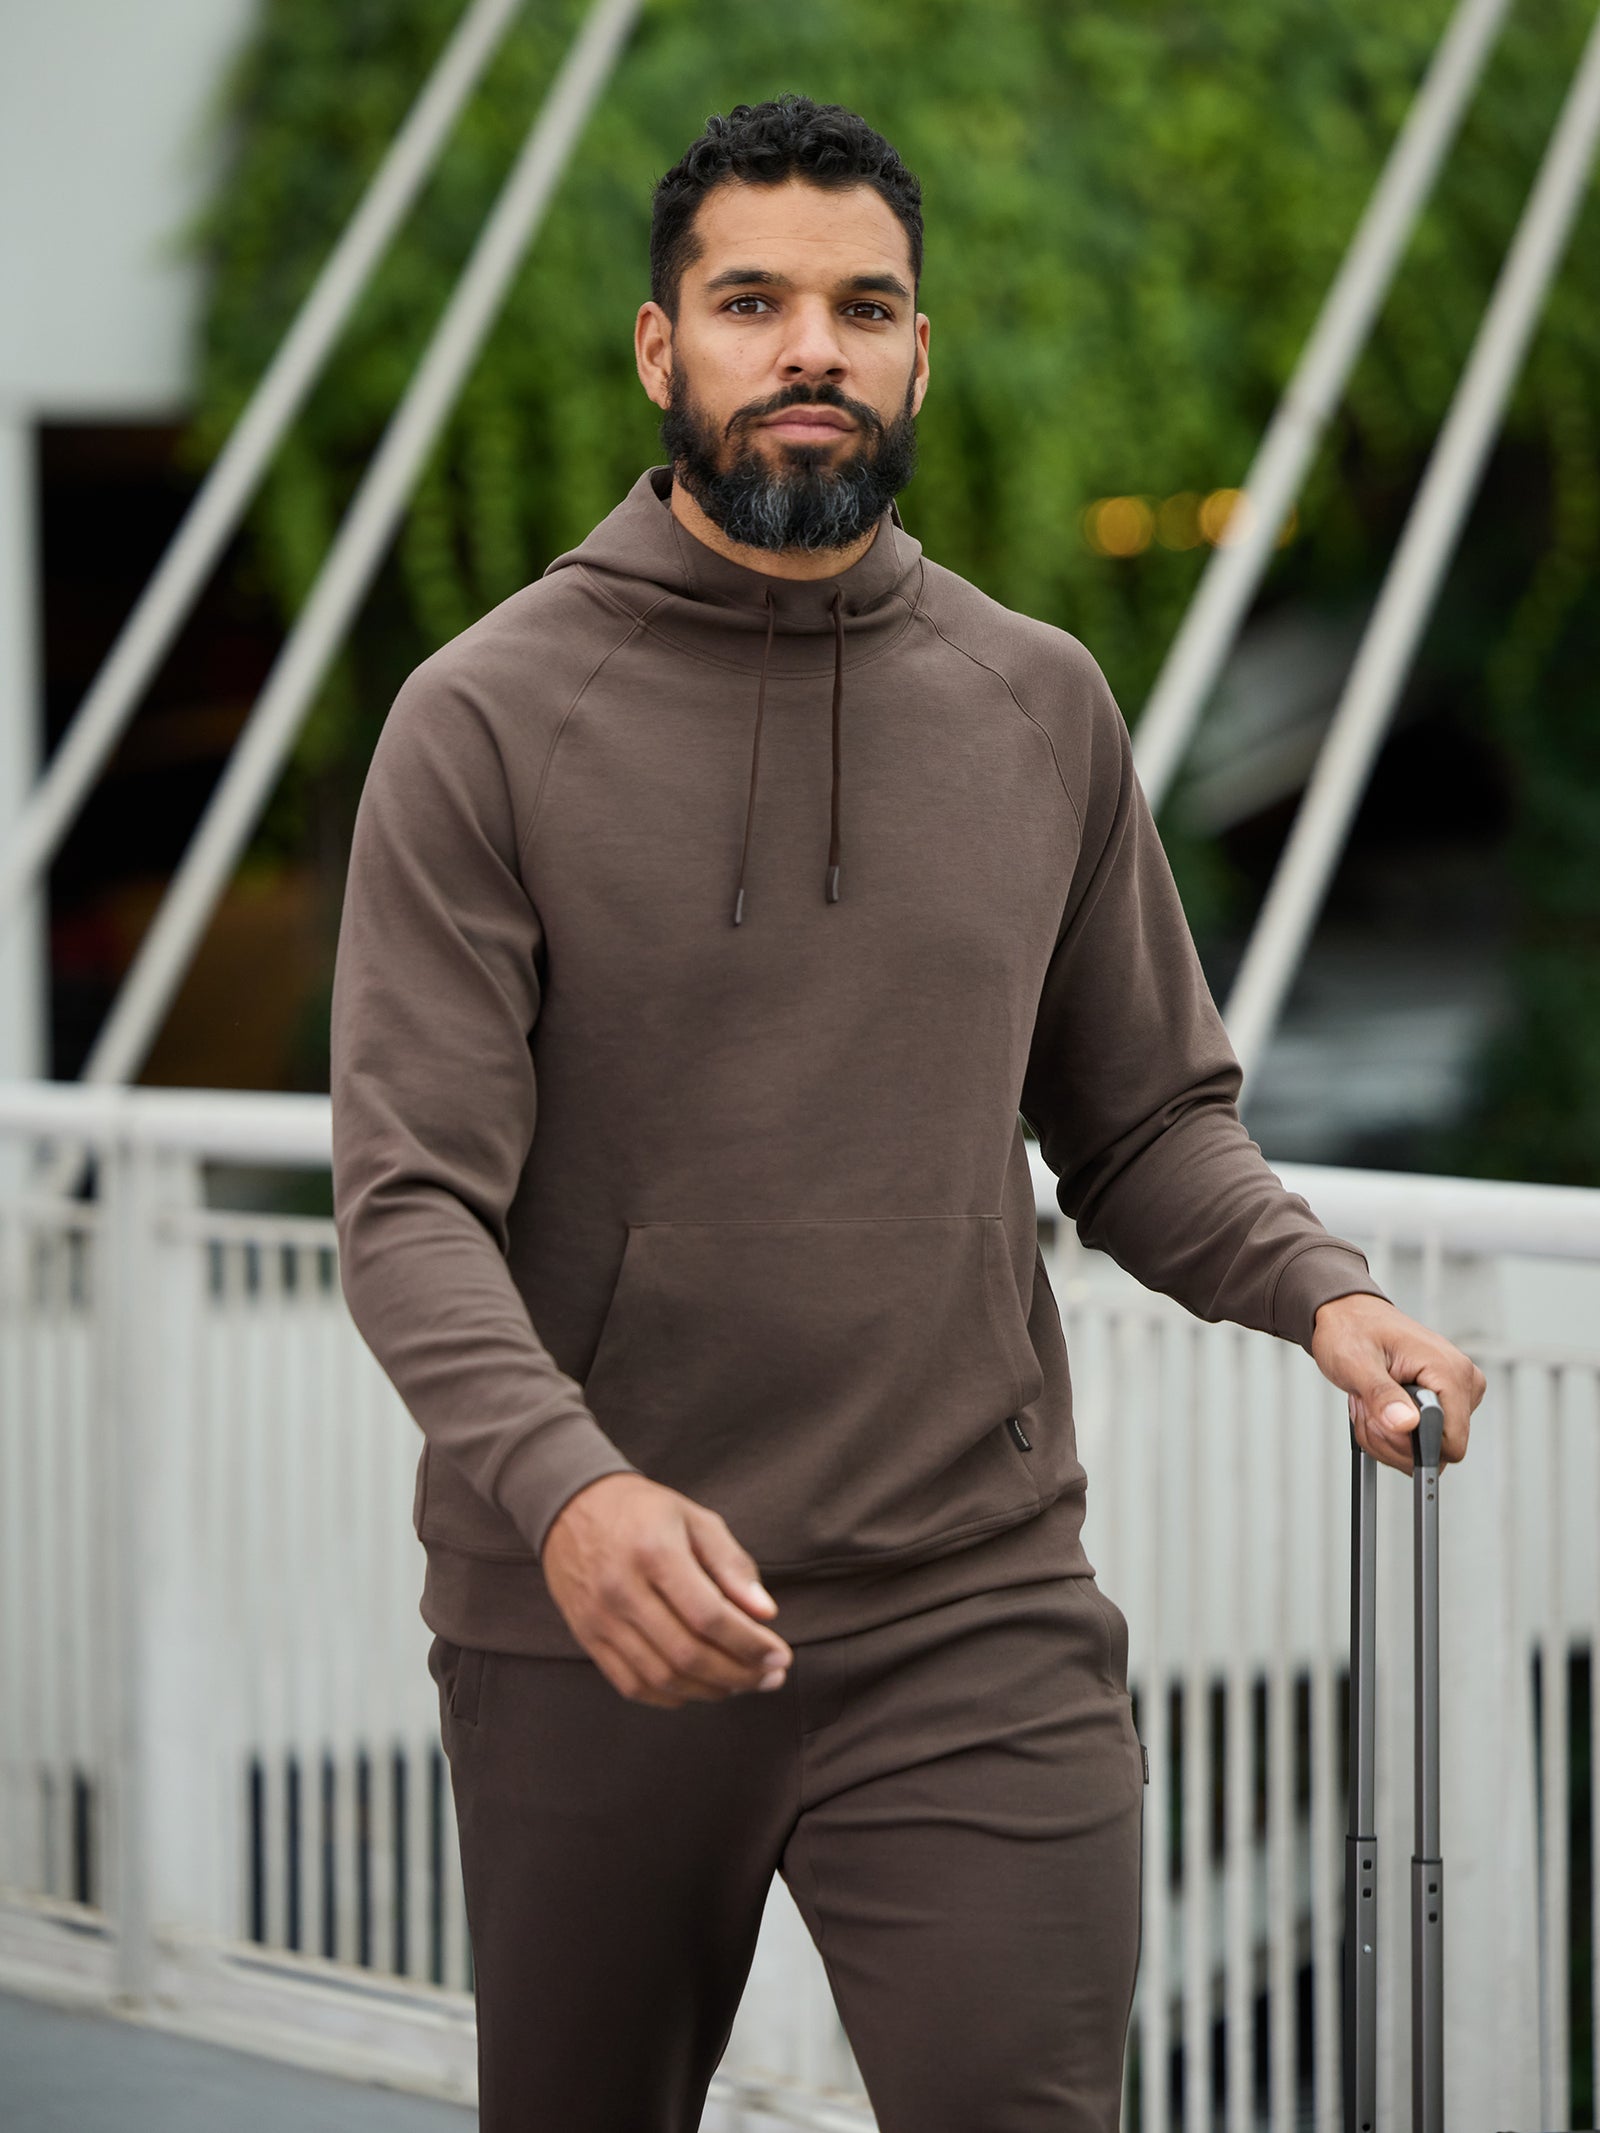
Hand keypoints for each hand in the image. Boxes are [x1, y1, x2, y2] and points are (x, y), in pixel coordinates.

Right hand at [540, 1473, 792, 1706]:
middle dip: (739, 1674)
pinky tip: (700, 1687)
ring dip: (710, 1690)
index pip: (709, 1616)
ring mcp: (600, 1618)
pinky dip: (671, 1696)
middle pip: (687, 1654)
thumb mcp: (695, 1519)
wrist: (572, 1507)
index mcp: (654, 1552)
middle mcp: (622, 1589)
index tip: (780, 1656)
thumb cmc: (643, 1511)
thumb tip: (765, 1614)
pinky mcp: (587, 1637)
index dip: (750, 1645)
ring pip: (662, 1676)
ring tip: (742, 1684)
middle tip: (771, 1678)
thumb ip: (732, 1565)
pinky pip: (632, 1684)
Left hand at [1310, 1292, 1482, 1479]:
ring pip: (1425, 1449)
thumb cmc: (1352, 1329)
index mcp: (1449, 1371)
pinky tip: (1377, 1407)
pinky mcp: (1444, 1401)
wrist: (1349, 1316)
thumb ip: (1381, 1394)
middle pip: (1436, 1451)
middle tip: (1367, 1407)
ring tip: (1370, 1402)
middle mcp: (1462, 1382)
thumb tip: (1406, 1424)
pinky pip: (1420, 1439)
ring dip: (1386, 1435)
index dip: (1411, 1445)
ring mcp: (1455, 1393)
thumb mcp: (1356, 1361)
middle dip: (1392, 1439)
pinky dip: (1391, 1431)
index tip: (1381, 1419)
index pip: (1451, 1445)